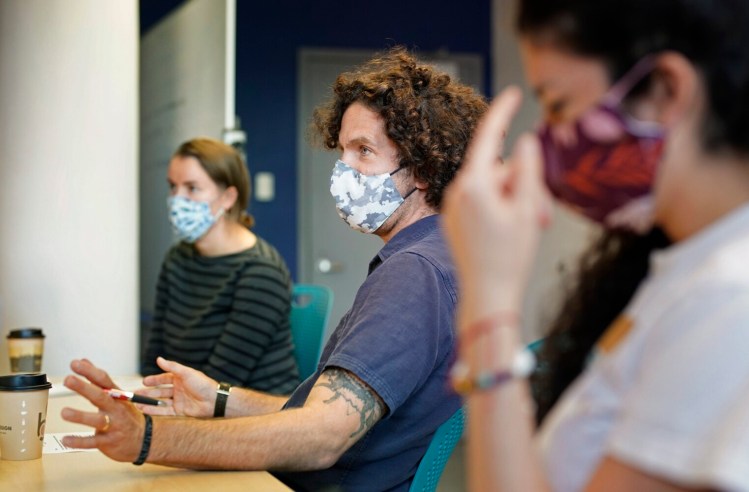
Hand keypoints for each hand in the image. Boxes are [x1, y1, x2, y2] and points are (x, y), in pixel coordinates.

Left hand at [60, 359, 143, 461]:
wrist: (146, 439)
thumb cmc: (126, 415)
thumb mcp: (117, 395)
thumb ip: (98, 380)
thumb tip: (83, 361)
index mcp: (117, 396)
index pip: (104, 380)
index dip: (89, 371)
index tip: (75, 363)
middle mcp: (116, 409)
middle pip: (101, 397)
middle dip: (84, 388)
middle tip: (68, 379)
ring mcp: (114, 425)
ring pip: (98, 420)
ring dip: (81, 416)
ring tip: (64, 412)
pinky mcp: (108, 442)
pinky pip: (93, 442)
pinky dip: (79, 441)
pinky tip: (66, 439)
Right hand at [136, 357, 216, 417]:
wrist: (214, 400)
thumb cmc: (203, 384)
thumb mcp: (187, 373)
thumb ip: (172, 367)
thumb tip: (158, 359)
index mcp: (180, 379)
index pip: (163, 379)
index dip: (153, 380)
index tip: (143, 382)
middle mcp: (178, 390)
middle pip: (159, 391)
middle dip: (147, 393)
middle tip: (134, 394)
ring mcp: (178, 401)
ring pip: (160, 402)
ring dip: (148, 402)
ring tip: (136, 404)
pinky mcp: (180, 411)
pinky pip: (164, 411)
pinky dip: (154, 411)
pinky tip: (145, 410)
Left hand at [442, 86, 551, 325]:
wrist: (487, 297)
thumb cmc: (509, 258)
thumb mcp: (528, 209)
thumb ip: (528, 170)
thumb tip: (525, 142)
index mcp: (474, 185)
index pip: (489, 137)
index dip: (502, 112)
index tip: (512, 93)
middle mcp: (458, 192)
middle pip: (499, 169)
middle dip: (525, 184)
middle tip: (544, 213)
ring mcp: (454, 207)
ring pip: (493, 188)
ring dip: (516, 201)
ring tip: (531, 227)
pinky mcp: (455, 221)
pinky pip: (481, 202)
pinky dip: (501, 209)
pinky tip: (512, 232)